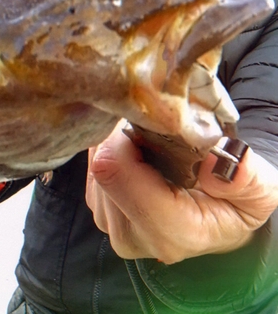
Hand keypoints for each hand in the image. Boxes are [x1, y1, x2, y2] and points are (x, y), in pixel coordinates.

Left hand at [85, 119, 277, 263]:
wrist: (219, 219)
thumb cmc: (237, 202)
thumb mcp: (260, 189)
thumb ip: (242, 176)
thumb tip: (208, 162)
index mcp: (169, 232)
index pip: (114, 170)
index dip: (124, 134)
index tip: (149, 119)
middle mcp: (131, 234)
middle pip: (101, 164)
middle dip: (122, 137)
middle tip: (151, 127)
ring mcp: (110, 224)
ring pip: (94, 165)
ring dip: (116, 145)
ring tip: (148, 144)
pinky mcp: (100, 211)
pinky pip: (92, 169)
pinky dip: (111, 153)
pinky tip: (135, 154)